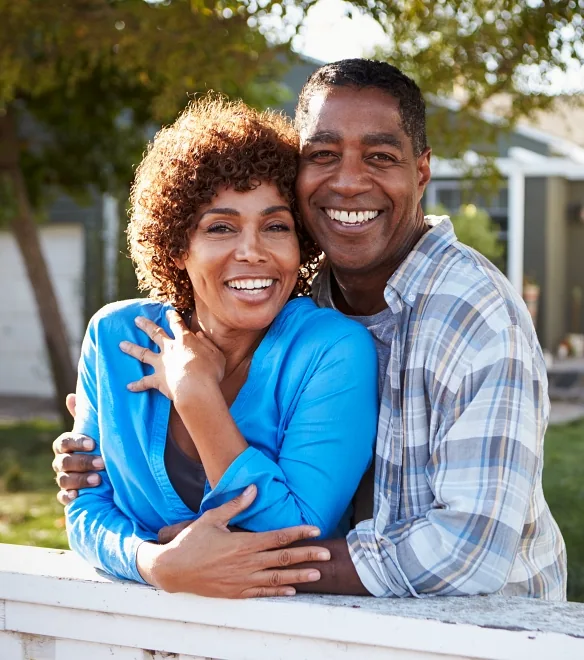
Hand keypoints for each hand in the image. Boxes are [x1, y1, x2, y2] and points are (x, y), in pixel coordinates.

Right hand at [52, 393, 103, 504]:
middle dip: (83, 462)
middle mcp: (61, 461)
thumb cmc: (96, 445)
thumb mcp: (93, 430)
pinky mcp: (67, 494)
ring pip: (64, 480)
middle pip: (65, 462)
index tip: (93, 443)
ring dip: (80, 479)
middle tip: (102, 463)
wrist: (103, 470)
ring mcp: (63, 478)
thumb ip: (83, 416)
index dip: (77, 442)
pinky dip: (69, 496)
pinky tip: (78, 495)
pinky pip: (62, 497)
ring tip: (98, 479)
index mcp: (65, 445)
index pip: (64, 442)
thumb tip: (71, 396)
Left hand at [120, 311, 225, 402]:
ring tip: (121, 344)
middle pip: (155, 333)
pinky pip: (145, 382)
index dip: (173, 317)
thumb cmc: (210, 371)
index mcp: (185, 340)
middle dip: (146, 325)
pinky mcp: (157, 380)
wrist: (196, 388)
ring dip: (131, 348)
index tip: (168, 312)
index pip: (177, 324)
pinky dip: (137, 385)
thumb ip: (208, 344)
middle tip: (136, 320)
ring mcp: (161, 364)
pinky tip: (128, 386)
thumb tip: (200, 336)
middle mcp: (170, 349)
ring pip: (143, 353)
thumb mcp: (216, 354)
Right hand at [140, 485, 329, 597]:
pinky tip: (292, 591)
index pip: (278, 537)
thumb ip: (236, 504)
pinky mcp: (236, 592)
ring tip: (317, 574)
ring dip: (298, 576)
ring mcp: (242, 580)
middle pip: (283, 560)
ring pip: (277, 579)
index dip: (298, 533)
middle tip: (327, 555)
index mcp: (243, 543)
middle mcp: (246, 563)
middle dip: (307, 556)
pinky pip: (262, 593)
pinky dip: (278, 592)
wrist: (172, 569)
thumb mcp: (212, 518)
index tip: (315, 530)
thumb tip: (254, 488)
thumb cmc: (191, 541)